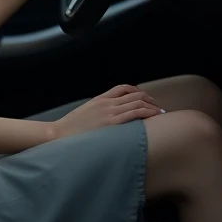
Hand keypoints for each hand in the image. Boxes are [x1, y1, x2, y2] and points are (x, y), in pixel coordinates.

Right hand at [49, 84, 163, 140]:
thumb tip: (108, 119)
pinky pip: (135, 113)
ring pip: (138, 102)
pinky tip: (155, 117)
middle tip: (158, 108)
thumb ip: (98, 112)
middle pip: (134, 94)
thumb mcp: (85, 114)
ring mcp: (110, 112)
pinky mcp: (112, 123)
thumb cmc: (72, 129)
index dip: (137, 91)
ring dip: (152, 106)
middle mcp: (107, 102)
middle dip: (149, 100)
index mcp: (100, 99)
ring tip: (161, 113)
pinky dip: (148, 112)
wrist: (60, 134)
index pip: (123, 88)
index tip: (145, 99)